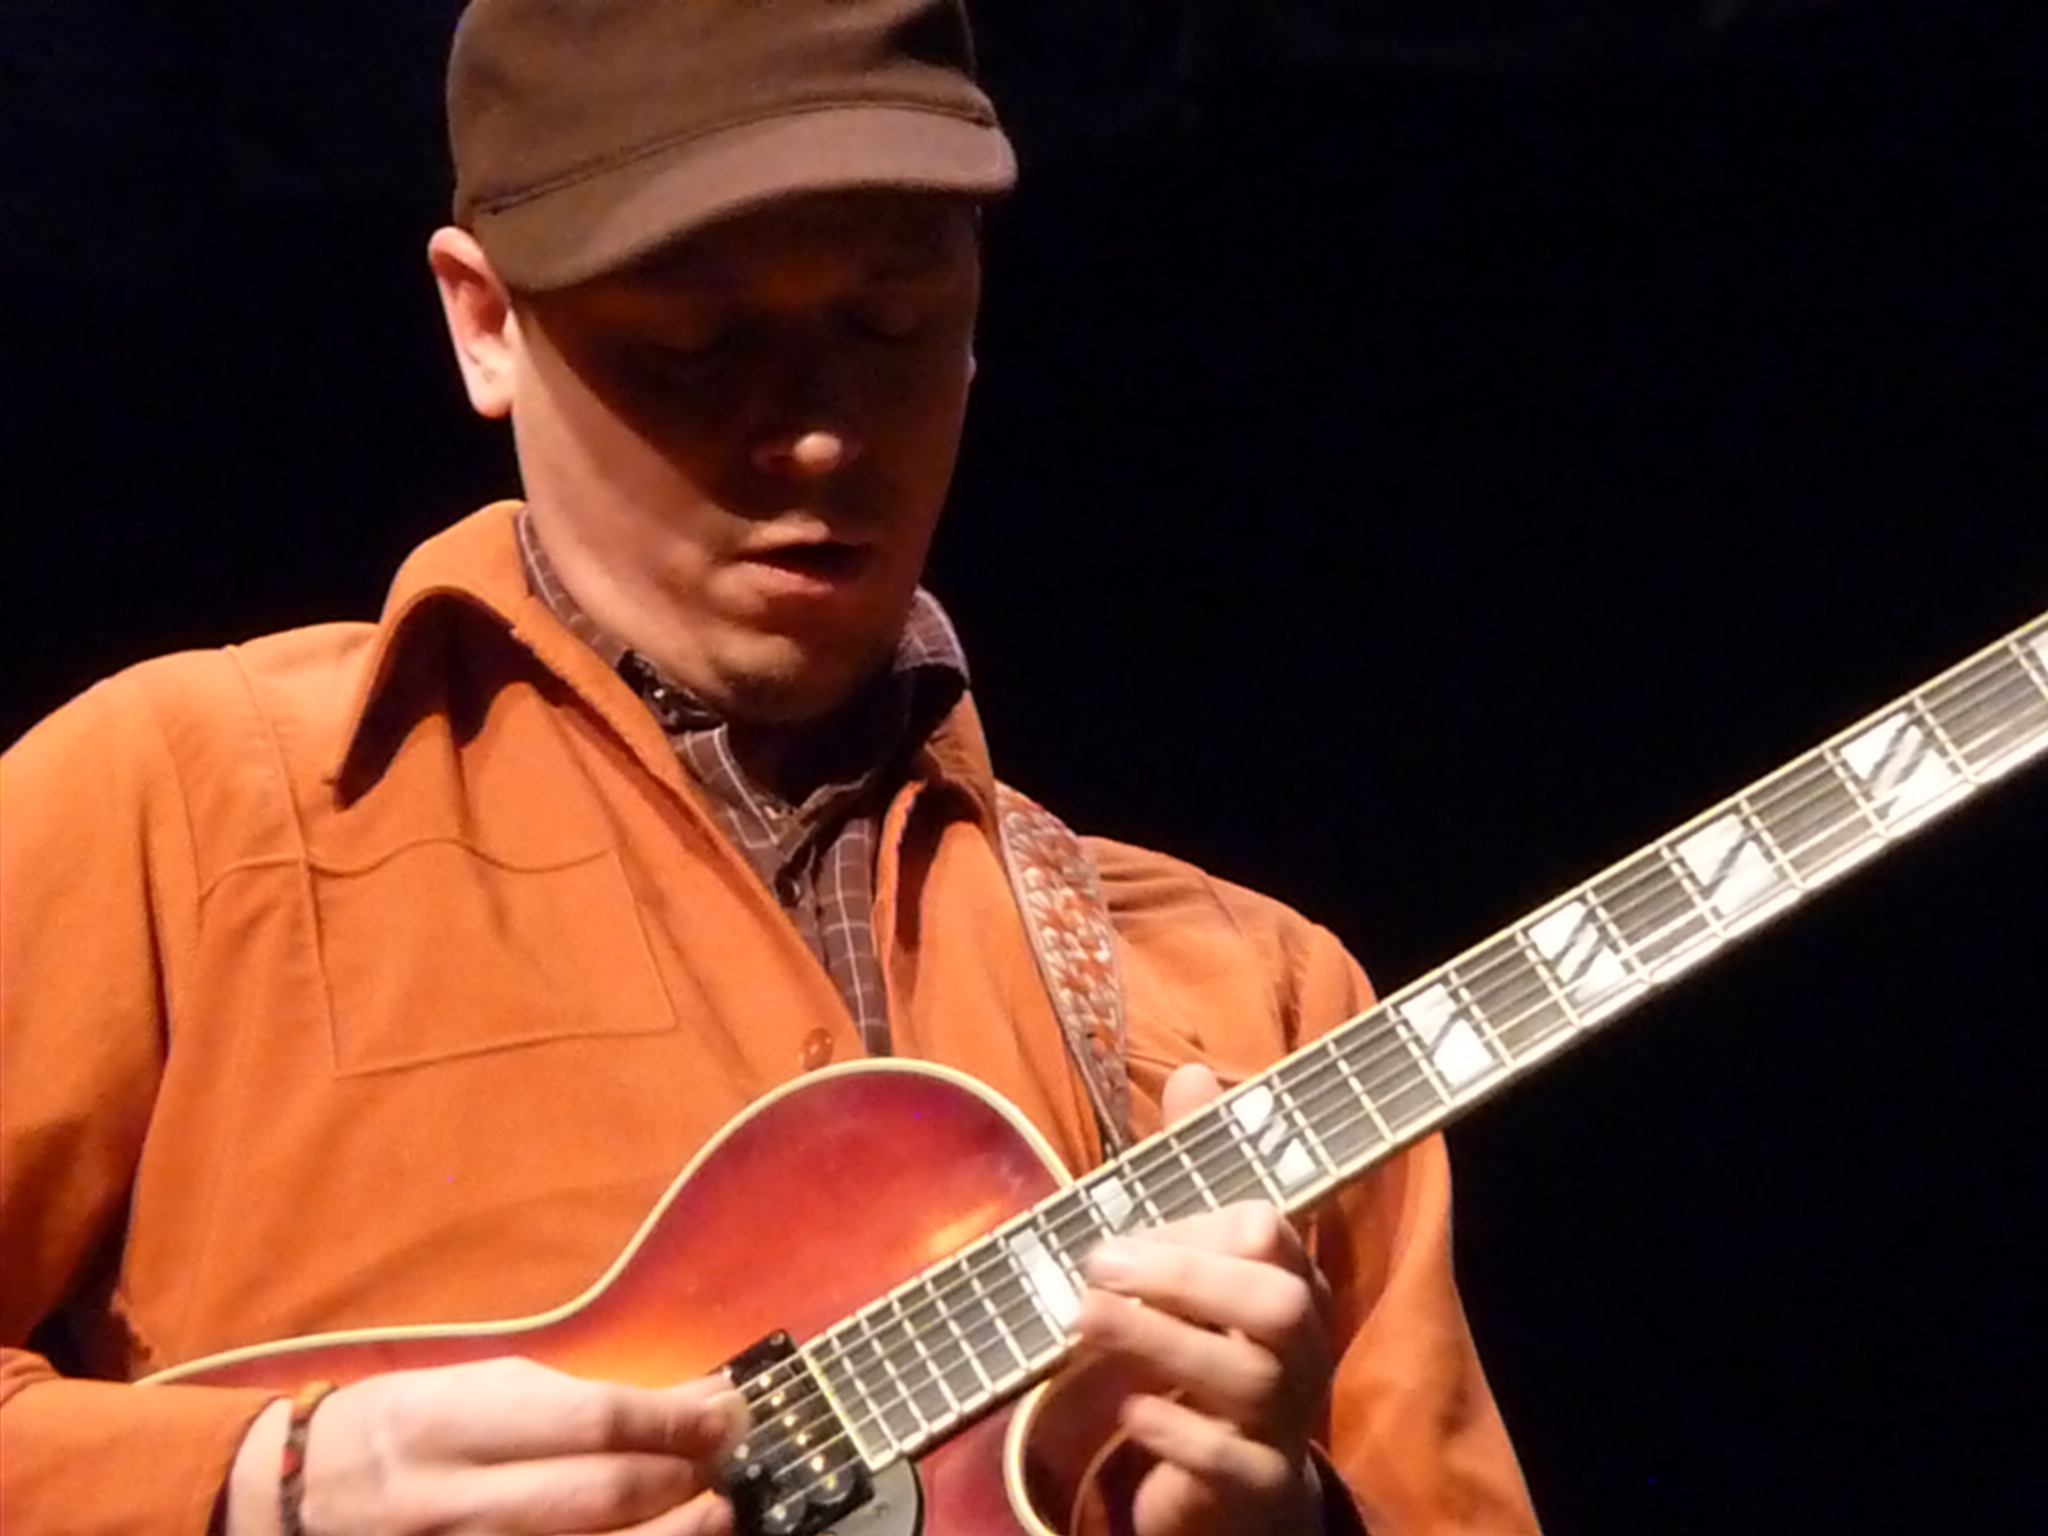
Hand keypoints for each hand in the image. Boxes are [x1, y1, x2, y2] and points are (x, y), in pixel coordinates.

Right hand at [225, 1357, 747, 1535]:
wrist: (287, 1500)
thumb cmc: (404, 1430)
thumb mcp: (480, 1391)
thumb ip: (584, 1397)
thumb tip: (697, 1395)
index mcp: (455, 1425)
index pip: (588, 1422)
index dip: (671, 1420)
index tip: (726, 1412)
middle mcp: (452, 1503)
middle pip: (597, 1501)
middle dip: (680, 1482)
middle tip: (727, 1464)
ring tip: (715, 1516)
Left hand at [1075, 1064, 1332, 1535]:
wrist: (1238, 1491)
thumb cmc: (1210, 1351)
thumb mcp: (1198, 1259)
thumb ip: (1193, 1174)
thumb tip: (1195, 1070)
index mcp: (1289, 1282)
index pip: (1267, 1234)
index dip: (1199, 1224)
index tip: (1125, 1224)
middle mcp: (1301, 1347)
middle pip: (1276, 1302)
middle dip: (1186, 1276)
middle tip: (1096, 1261)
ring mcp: (1287, 1420)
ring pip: (1250, 1376)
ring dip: (1159, 1341)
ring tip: (1081, 1320)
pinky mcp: (1260, 1487)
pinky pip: (1234, 1462)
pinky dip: (1177, 1431)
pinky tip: (1129, 1408)